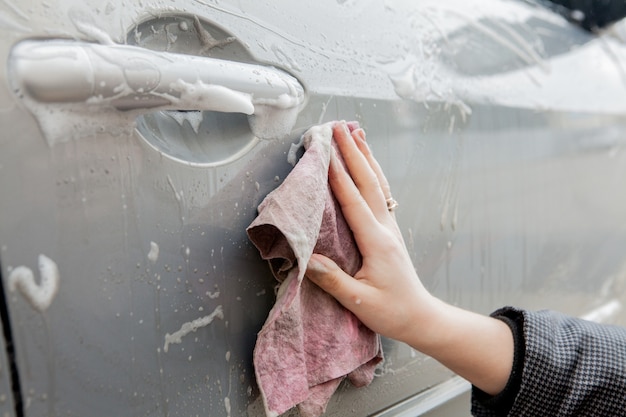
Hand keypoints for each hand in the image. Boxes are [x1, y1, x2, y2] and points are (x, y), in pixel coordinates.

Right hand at [305, 121, 513, 395]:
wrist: (420, 316)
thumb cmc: (391, 312)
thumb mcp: (359, 302)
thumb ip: (333, 280)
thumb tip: (306, 258)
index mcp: (376, 242)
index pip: (354, 202)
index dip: (338, 175)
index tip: (325, 150)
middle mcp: (385, 228)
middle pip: (368, 182)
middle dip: (353, 152)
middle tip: (339, 126)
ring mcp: (389, 227)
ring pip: (378, 184)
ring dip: (366, 156)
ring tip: (356, 132)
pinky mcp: (389, 231)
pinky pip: (380, 194)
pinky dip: (372, 173)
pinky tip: (367, 164)